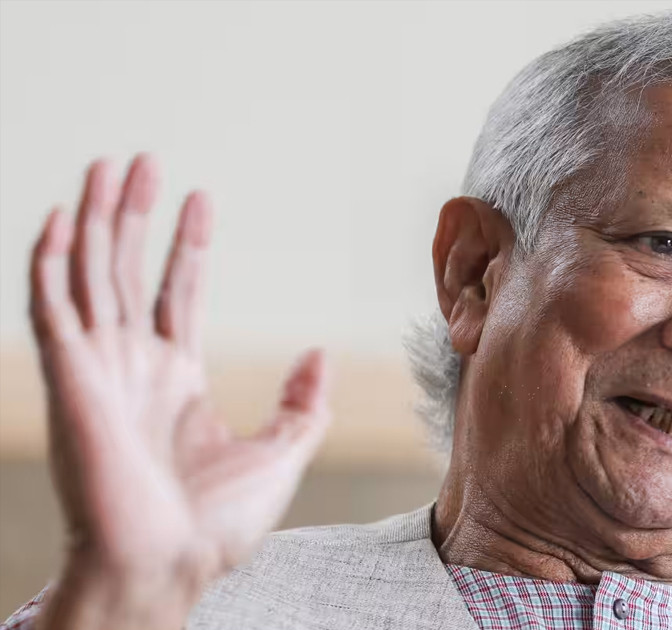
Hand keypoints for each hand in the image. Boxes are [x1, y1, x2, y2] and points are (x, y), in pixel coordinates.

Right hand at [28, 156, 331, 628]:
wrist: (165, 567)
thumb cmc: (214, 526)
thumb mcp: (280, 453)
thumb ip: (301, 403)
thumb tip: (319, 353)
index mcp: (174, 379)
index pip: (175, 293)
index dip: (187, 245)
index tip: (199, 198)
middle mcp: (131, 366)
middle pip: (126, 270)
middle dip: (132, 214)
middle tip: (142, 159)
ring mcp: (97, 370)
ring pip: (89, 274)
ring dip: (93, 219)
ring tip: (107, 164)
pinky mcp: (68, 380)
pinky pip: (50, 309)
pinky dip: (49, 262)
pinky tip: (57, 217)